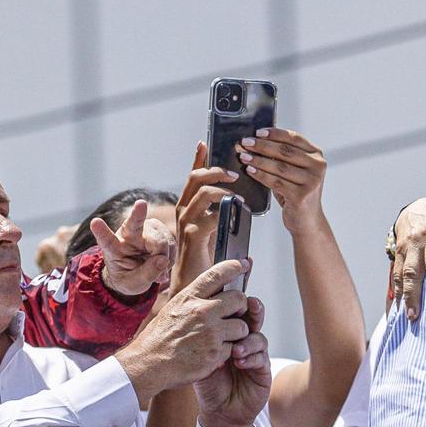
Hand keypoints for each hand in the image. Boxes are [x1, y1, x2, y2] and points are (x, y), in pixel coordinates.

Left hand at [94, 198, 176, 296]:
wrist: (137, 272)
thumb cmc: (129, 278)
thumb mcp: (133, 284)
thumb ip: (146, 275)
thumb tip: (163, 260)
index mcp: (113, 249)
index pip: (106, 240)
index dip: (101, 231)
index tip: (95, 222)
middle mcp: (127, 234)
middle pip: (134, 224)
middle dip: (137, 213)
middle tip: (141, 204)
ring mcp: (144, 230)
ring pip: (160, 239)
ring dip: (164, 256)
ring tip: (158, 268)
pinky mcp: (158, 230)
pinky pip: (171, 242)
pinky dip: (170, 255)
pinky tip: (163, 261)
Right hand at [115, 259, 252, 403]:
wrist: (149, 364)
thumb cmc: (159, 338)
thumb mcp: (173, 308)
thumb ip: (194, 300)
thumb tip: (214, 291)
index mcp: (190, 297)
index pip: (218, 274)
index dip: (235, 266)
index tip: (244, 264)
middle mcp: (202, 311)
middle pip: (239, 299)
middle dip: (241, 307)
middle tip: (235, 314)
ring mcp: (210, 332)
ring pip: (242, 326)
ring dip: (237, 333)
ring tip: (222, 338)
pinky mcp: (215, 352)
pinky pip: (234, 347)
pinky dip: (228, 351)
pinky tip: (213, 353)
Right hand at [168, 141, 239, 294]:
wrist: (195, 284)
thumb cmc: (207, 258)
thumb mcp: (214, 230)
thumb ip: (222, 216)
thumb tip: (241, 204)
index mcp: (189, 206)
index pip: (193, 177)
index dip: (198, 158)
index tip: (205, 142)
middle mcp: (184, 210)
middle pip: (196, 178)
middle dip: (215, 169)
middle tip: (234, 172)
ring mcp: (187, 222)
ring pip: (202, 192)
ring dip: (222, 187)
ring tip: (238, 191)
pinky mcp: (194, 235)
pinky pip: (211, 214)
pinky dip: (226, 209)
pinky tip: (238, 211)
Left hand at [193, 294, 270, 426]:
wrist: (217, 410)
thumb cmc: (206, 381)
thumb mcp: (198, 353)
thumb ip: (202, 334)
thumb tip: (198, 308)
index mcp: (227, 331)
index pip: (235, 309)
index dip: (237, 297)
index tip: (236, 284)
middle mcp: (243, 339)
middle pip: (252, 317)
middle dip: (252, 309)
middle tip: (249, 305)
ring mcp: (255, 354)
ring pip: (259, 336)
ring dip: (249, 339)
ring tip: (236, 348)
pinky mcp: (263, 370)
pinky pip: (262, 358)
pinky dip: (251, 357)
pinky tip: (240, 361)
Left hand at [237, 128, 327, 227]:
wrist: (307, 220)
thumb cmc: (297, 193)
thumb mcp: (295, 171)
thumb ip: (283, 157)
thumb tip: (256, 142)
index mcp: (317, 156)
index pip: (294, 138)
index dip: (275, 133)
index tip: (258, 132)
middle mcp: (317, 167)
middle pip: (285, 151)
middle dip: (262, 145)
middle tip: (246, 143)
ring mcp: (311, 181)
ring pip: (279, 166)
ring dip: (258, 160)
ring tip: (244, 156)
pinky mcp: (302, 195)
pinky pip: (276, 182)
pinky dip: (261, 175)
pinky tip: (251, 170)